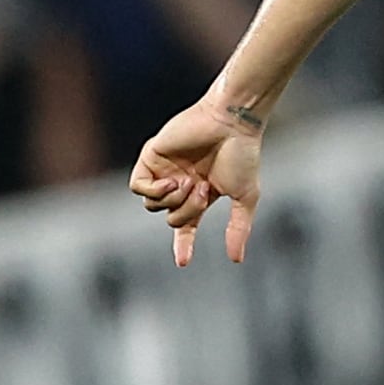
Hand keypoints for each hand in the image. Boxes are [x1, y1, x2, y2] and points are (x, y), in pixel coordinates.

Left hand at [128, 96, 262, 266]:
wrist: (232, 122)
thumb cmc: (243, 154)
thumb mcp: (246, 196)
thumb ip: (239, 227)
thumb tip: (237, 259)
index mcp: (200, 192)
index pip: (186, 225)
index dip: (184, 244)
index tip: (183, 262)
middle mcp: (181, 183)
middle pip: (169, 217)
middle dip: (186, 210)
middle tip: (203, 189)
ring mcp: (165, 170)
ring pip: (151, 205)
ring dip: (172, 199)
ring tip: (190, 181)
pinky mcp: (151, 156)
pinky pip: (137, 187)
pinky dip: (153, 189)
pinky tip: (172, 180)